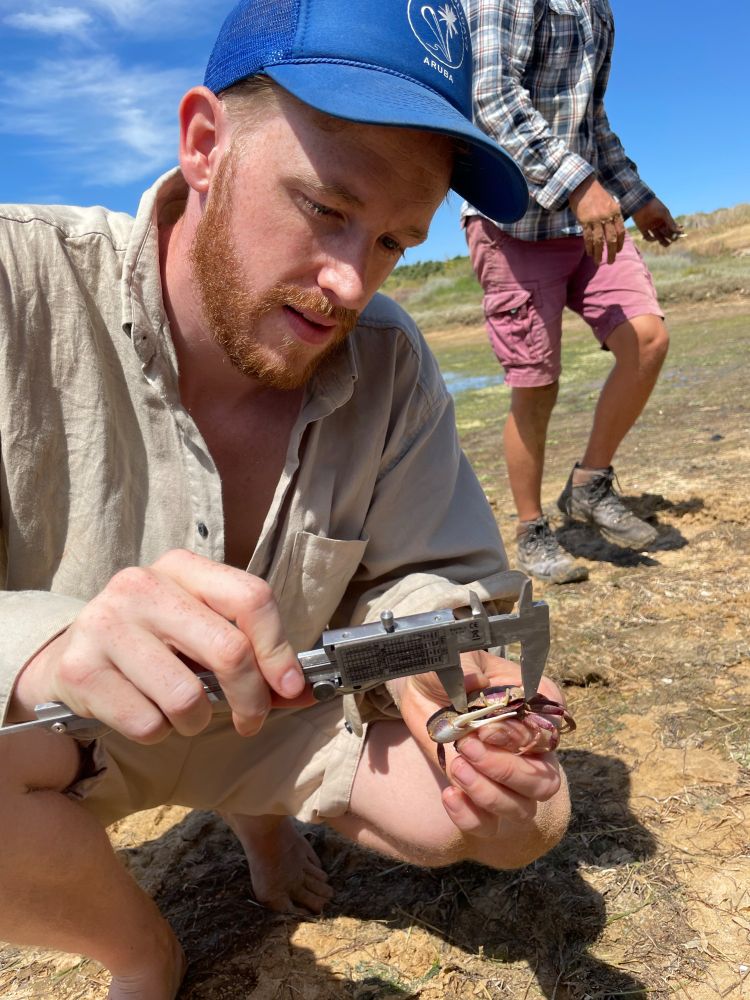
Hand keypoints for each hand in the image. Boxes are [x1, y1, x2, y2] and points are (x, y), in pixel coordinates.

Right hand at [11, 550, 311, 741]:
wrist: (71, 656)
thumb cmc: (153, 643)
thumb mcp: (201, 631)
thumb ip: (253, 656)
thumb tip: (303, 691)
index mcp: (181, 567)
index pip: (251, 598)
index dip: (279, 649)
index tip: (290, 687)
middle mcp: (141, 585)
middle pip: (229, 650)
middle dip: (251, 699)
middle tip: (251, 720)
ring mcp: (106, 624)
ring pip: (187, 698)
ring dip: (196, 721)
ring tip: (183, 712)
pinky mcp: (80, 669)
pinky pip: (148, 724)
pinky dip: (158, 732)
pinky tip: (145, 713)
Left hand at [392, 650, 563, 837]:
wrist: (422, 693)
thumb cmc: (449, 673)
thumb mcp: (454, 659)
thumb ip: (467, 666)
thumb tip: (476, 681)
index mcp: (535, 707)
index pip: (550, 731)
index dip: (522, 736)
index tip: (486, 728)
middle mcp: (531, 749)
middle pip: (544, 780)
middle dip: (506, 769)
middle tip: (468, 747)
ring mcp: (510, 781)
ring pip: (523, 808)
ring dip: (489, 793)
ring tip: (456, 767)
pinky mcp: (483, 803)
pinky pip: (489, 827)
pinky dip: (470, 817)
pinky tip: (449, 795)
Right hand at [568, 175, 625, 264]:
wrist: (583, 185)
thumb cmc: (597, 195)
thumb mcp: (610, 203)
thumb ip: (613, 215)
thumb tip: (615, 230)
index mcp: (615, 212)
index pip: (620, 231)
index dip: (620, 243)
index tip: (618, 251)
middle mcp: (607, 216)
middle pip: (611, 239)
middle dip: (611, 252)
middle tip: (610, 262)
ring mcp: (595, 219)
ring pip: (599, 241)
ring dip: (598, 253)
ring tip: (598, 262)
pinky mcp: (585, 221)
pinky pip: (588, 237)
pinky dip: (589, 247)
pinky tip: (589, 253)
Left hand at [632, 197, 683, 247]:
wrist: (640, 202)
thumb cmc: (654, 206)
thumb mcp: (664, 213)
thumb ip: (671, 222)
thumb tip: (679, 231)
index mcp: (665, 219)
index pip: (672, 228)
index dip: (677, 232)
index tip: (680, 234)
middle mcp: (659, 224)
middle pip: (667, 234)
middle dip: (671, 237)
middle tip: (674, 238)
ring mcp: (651, 227)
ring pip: (659, 238)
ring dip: (663, 242)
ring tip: (667, 243)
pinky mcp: (643, 229)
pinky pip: (648, 237)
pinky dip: (652, 239)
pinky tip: (655, 238)